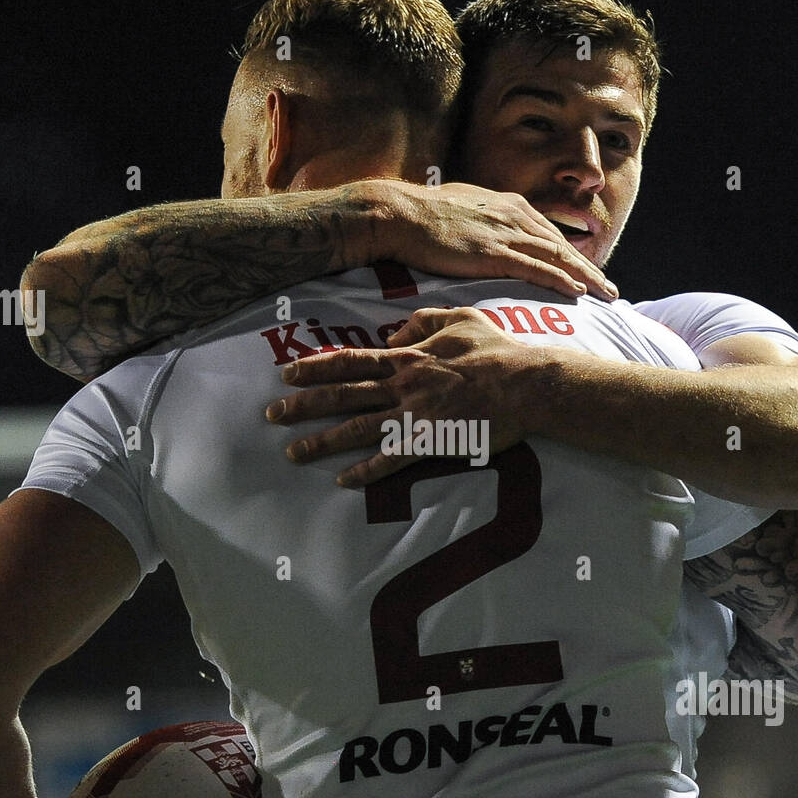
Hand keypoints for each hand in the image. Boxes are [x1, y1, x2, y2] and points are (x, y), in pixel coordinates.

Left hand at [266, 306, 545, 487]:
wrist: (525, 384)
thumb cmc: (497, 350)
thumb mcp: (460, 317)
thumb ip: (423, 321)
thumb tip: (394, 334)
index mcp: (408, 356)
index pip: (351, 361)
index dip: (315, 368)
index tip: (286, 374)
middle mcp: (402, 386)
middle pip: (342, 395)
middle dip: (303, 406)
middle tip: (272, 415)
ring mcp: (414, 415)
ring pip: (357, 429)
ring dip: (321, 442)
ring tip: (293, 452)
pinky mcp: (430, 442)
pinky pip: (391, 460)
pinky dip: (365, 472)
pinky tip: (342, 480)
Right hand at [373, 181, 617, 302]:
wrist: (399, 213)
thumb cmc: (421, 214)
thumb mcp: (461, 208)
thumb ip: (482, 220)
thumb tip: (484, 231)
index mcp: (508, 204)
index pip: (549, 232)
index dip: (572, 254)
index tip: (588, 272)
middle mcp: (514, 215)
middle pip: (562, 245)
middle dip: (589, 268)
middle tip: (610, 289)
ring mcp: (505, 233)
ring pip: (558, 257)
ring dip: (586, 277)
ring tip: (606, 294)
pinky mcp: (493, 252)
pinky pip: (536, 268)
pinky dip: (560, 280)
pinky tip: (578, 292)